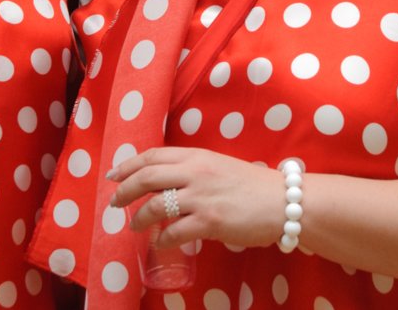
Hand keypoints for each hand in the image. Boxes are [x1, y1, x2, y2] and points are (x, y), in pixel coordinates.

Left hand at [106, 147, 283, 249]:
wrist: (283, 200)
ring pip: (155, 206)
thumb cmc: (252, 184)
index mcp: (196, 156)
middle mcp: (195, 172)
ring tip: (134, 225)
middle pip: (146, 177)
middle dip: (124, 190)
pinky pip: (174, 232)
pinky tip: (159, 242)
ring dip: (139, 218)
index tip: (114, 175)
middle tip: (115, 202)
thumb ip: (193, 169)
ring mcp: (201, 197)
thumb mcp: (218, 165)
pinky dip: (161, 239)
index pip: (152, 156)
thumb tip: (164, 181)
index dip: (128, 165)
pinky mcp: (209, 221)